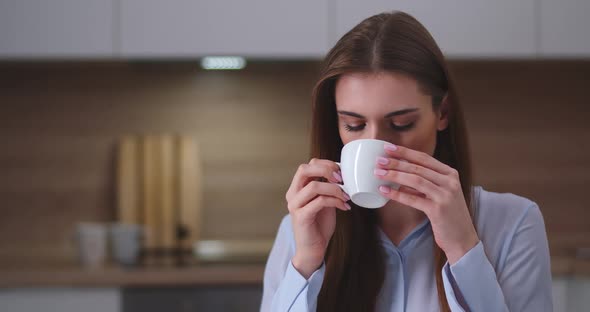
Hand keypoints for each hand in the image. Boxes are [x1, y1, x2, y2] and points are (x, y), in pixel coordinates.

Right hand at [285, 158, 350, 277]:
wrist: (312, 250)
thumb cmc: (319, 225)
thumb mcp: (324, 202)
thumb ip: (328, 188)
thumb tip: (343, 174)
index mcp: (297, 188)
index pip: (308, 165)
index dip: (325, 164)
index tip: (341, 172)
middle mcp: (293, 194)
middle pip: (304, 169)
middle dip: (326, 170)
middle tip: (342, 179)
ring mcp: (295, 205)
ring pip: (314, 186)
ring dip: (335, 189)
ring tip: (346, 196)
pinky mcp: (301, 217)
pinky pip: (320, 201)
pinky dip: (335, 201)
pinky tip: (344, 206)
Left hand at [374, 143, 478, 264]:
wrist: (463, 239)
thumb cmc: (449, 216)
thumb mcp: (440, 194)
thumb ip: (424, 184)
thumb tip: (399, 175)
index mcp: (450, 174)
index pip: (424, 158)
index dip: (405, 152)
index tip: (388, 147)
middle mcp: (450, 182)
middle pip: (417, 167)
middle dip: (396, 162)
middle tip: (379, 160)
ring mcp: (445, 195)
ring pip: (415, 180)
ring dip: (394, 175)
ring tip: (378, 173)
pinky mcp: (438, 209)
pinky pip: (413, 199)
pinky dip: (397, 194)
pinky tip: (384, 191)